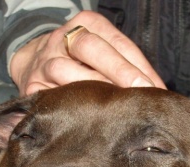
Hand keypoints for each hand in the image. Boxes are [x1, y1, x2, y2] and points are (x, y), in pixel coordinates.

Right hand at [10, 10, 165, 95]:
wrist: (33, 65)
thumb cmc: (81, 62)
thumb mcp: (103, 53)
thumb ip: (128, 67)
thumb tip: (156, 93)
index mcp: (87, 24)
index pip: (119, 42)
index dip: (140, 67)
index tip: (157, 90)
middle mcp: (63, 38)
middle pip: (92, 48)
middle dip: (120, 72)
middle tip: (141, 94)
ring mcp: (44, 61)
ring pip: (66, 70)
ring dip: (93, 90)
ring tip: (117, 110)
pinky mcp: (32, 85)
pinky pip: (52, 95)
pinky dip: (71, 105)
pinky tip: (89, 118)